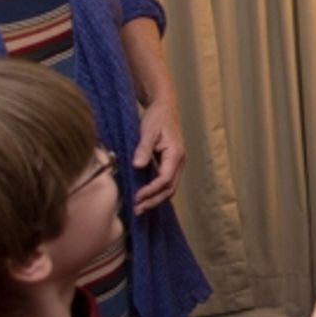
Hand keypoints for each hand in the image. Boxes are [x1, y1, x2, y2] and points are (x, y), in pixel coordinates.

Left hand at [132, 97, 185, 214]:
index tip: (136, 197)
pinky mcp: (170, 163)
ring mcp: (176, 163)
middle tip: (136, 209)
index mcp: (175, 154)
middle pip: (170, 188)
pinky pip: (166, 182)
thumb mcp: (148, 131)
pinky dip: (156, 191)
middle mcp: (179, 161)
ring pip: (169, 187)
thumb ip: (143, 148)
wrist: (164, 107)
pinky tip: (144, 195)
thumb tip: (137, 166)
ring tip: (138, 207)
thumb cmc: (156, 117)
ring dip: (155, 198)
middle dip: (153, 200)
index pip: (165, 179)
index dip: (150, 190)